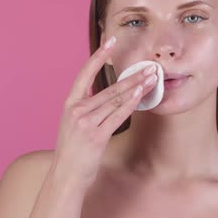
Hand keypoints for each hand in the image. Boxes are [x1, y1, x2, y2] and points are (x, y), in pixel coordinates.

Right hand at [52, 36, 157, 188]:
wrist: (65, 175)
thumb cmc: (72, 151)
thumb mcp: (72, 124)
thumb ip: (86, 109)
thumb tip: (106, 97)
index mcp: (69, 104)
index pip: (84, 73)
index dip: (98, 56)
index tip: (110, 41)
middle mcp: (77, 110)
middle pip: (109, 87)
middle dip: (132, 76)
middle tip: (149, 66)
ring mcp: (86, 122)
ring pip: (115, 100)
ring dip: (136, 88)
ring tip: (152, 78)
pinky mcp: (96, 136)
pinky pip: (117, 116)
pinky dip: (131, 104)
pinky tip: (141, 95)